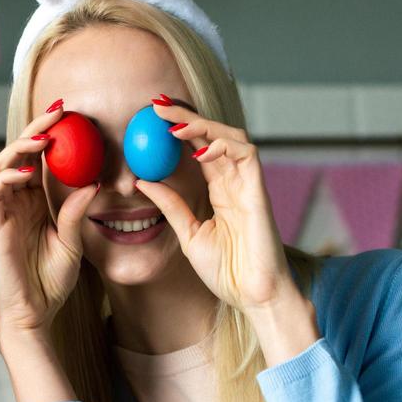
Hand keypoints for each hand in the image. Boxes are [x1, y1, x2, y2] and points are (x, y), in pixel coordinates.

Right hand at [0, 106, 97, 338]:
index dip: (50, 135)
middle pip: (18, 153)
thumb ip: (76, 213)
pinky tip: (26, 173)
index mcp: (36, 201)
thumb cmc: (52, 281)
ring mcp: (4, 212)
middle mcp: (18, 201)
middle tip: (56, 114)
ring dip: (19, 148)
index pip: (40, 158)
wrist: (36, 312)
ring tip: (43, 140)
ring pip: (0, 165)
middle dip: (35, 131)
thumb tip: (93, 183)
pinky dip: (5, 178)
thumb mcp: (73, 242)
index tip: (69, 114)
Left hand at [136, 103, 299, 313]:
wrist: (252, 296)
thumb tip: (143, 180)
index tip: (151, 116)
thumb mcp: (189, 234)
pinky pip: (246, 155)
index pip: (199, 148)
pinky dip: (223, 146)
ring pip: (231, 136)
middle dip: (186, 116)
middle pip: (213, 134)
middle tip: (157, 105)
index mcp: (220, 190)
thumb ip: (171, 205)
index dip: (179, 128)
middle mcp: (235, 182)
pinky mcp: (259, 191)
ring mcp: (248, 184)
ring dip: (203, 125)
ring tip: (172, 125)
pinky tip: (199, 149)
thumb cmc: (227, 272)